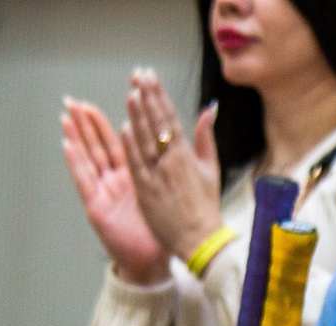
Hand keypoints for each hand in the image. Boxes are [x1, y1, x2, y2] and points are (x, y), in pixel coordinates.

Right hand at [62, 98, 167, 285]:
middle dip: (86, 123)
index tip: (96, 104)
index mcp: (134, 175)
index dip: (114, 121)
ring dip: (76, 137)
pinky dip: (75, 163)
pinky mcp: (97, 207)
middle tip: (75, 101)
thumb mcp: (170, 193)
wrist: (154, 261)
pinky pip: (84, 181)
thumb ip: (173, 164)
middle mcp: (116, 181)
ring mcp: (104, 193)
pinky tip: (67, 145)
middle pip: (98, 145)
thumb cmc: (162, 231)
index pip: (121, 141)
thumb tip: (179, 143)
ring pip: (88, 158)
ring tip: (67, 116)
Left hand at [124, 72, 224, 263]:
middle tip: (138, 75)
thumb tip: (209, 109)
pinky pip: (137, 165)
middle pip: (157, 124)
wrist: (201, 240)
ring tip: (132, 93)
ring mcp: (158, 176)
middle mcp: (171, 162)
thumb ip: (206, 137)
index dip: (159, 95)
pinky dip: (131, 146)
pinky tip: (124, 128)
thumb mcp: (211, 169)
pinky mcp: (146, 191)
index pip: (170, 118)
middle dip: (147, 97)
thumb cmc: (205, 207)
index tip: (151, 77)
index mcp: (187, 155)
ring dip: (137, 116)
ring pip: (145, 141)